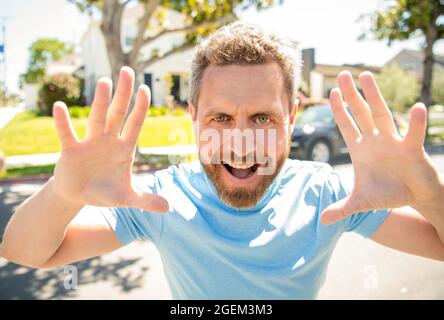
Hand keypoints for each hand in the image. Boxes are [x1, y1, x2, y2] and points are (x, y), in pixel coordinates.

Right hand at [51, 67, 168, 212]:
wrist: (79, 196)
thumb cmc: (105, 191)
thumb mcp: (127, 198)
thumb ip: (146, 200)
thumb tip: (168, 208)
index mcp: (124, 148)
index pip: (135, 124)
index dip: (141, 108)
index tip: (146, 89)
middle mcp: (108, 141)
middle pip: (117, 114)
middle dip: (124, 94)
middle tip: (127, 71)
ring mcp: (90, 143)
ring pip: (96, 119)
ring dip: (100, 102)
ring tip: (104, 81)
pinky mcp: (71, 151)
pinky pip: (67, 135)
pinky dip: (63, 123)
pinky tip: (60, 107)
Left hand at [321, 71, 442, 223]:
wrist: (413, 197)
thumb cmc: (387, 193)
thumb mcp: (361, 202)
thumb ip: (342, 209)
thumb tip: (322, 221)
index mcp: (360, 149)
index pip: (346, 125)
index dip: (338, 110)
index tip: (330, 93)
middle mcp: (375, 140)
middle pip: (360, 113)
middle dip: (351, 95)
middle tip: (342, 74)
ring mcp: (393, 142)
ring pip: (382, 115)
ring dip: (374, 97)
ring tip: (366, 77)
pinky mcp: (412, 149)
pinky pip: (412, 133)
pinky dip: (415, 122)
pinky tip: (416, 107)